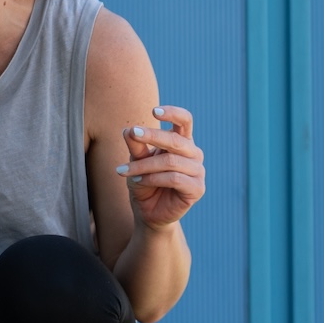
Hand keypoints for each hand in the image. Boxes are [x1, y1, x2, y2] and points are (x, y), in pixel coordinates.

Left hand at [118, 105, 204, 229]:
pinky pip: (174, 178)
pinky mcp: (196, 189)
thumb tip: (128, 130)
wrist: (148, 211)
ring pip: (171, 161)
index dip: (173, 113)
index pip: (185, 121)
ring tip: (125, 171)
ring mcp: (198, 172)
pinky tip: (139, 181)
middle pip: (176, 140)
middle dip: (152, 135)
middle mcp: (193, 154)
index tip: (154, 111)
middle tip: (132, 134)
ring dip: (144, 165)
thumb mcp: (136, 161)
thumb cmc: (144, 181)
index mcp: (182, 142)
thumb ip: (136, 146)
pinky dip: (153, 178)